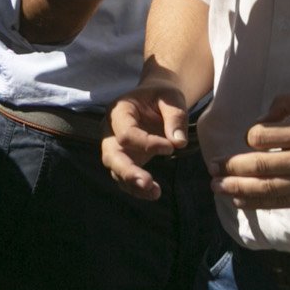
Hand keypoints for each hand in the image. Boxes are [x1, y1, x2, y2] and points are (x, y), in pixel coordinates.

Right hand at [104, 81, 192, 199]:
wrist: (157, 98)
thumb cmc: (163, 95)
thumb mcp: (172, 98)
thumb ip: (175, 116)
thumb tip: (179, 143)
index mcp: (119, 110)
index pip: (126, 133)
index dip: (147, 143)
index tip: (171, 148)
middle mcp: (110, 130)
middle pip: (111, 155)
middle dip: (128, 171)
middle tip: (147, 183)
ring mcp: (115, 146)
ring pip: (116, 170)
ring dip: (133, 184)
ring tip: (155, 193)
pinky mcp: (124, 159)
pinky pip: (125, 177)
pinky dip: (137, 188)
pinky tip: (154, 194)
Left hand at [212, 88, 289, 208]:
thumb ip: (287, 101)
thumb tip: (262, 119)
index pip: (261, 136)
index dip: (249, 136)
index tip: (249, 137)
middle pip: (257, 166)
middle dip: (230, 167)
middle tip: (212, 167)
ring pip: (265, 188)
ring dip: (236, 188)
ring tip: (216, 187)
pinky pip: (279, 202)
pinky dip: (256, 203)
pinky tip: (238, 201)